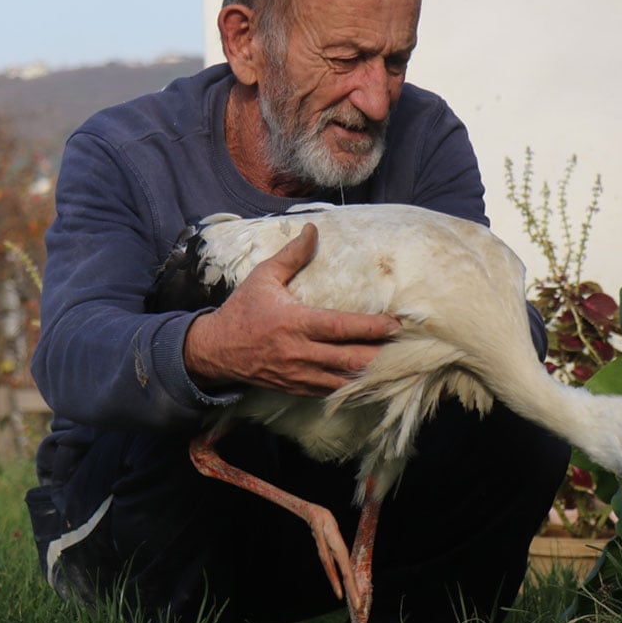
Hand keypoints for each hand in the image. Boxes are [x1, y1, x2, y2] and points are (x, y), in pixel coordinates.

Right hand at [184, 223, 399, 396]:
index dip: (371, 328)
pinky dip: (352, 387)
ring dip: (370, 375)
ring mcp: (299, 375)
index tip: (396, 324)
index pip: (341, 327)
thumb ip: (291, 255)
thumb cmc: (242, 310)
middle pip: (350, 359)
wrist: (215, 351)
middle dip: (380, 355)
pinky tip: (369, 380)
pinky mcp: (297, 389)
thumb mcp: (263, 277)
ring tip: (394, 366)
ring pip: (344, 381)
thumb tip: (313, 230)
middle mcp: (300, 352)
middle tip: (406, 347)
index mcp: (295, 322)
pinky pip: (331, 392)